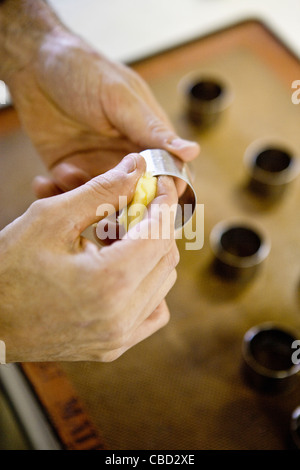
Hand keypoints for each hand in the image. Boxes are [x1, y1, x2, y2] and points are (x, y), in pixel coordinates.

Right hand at [0, 154, 178, 361]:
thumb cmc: (8, 269)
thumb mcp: (51, 218)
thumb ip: (102, 191)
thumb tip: (137, 167)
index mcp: (109, 281)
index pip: (160, 232)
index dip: (164, 201)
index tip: (160, 183)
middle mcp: (121, 316)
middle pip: (166, 257)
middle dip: (156, 225)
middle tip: (134, 206)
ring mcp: (119, 337)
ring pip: (162, 282)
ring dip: (150, 252)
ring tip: (118, 236)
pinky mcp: (113, 347)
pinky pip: (152, 311)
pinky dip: (148, 285)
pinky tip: (123, 269)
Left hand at [8, 29, 198, 197]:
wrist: (32, 63)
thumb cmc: (83, 70)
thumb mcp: (121, 99)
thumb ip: (152, 130)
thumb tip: (193, 151)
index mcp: (146, 138)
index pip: (168, 174)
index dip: (165, 193)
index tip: (152, 204)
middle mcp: (125, 157)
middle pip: (137, 196)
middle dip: (125, 206)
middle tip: (107, 206)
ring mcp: (97, 167)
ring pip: (104, 202)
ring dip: (90, 201)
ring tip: (71, 177)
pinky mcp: (69, 171)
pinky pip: (72, 195)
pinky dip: (64, 193)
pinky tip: (53, 176)